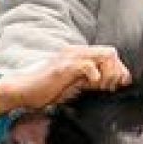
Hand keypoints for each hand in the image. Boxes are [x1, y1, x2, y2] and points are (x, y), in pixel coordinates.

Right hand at [0, 46, 129, 116]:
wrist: (24, 91)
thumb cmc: (46, 90)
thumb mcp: (75, 85)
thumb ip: (92, 82)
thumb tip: (113, 83)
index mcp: (80, 55)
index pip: (109, 54)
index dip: (119, 70)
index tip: (117, 86)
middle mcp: (77, 52)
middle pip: (111, 52)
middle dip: (116, 71)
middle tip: (109, 88)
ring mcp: (70, 57)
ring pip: (104, 55)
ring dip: (108, 73)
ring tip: (101, 87)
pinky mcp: (63, 66)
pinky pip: (88, 65)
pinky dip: (95, 75)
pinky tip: (91, 85)